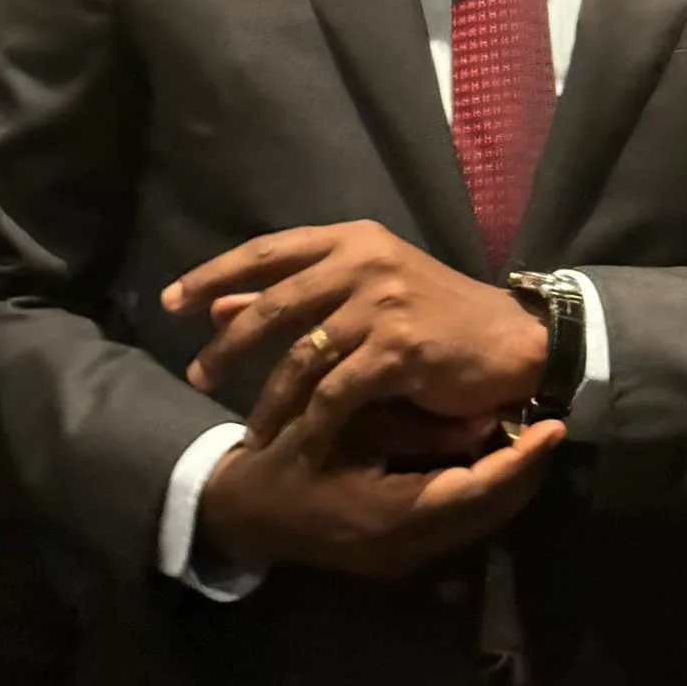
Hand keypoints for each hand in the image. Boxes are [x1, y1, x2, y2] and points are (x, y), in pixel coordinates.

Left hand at [163, 223, 547, 456]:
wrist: (513, 339)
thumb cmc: (438, 315)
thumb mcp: (368, 291)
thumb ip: (298, 294)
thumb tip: (219, 303)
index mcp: (354, 240)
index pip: (270, 251)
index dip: (216, 274)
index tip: (173, 301)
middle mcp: (365, 263)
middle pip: (276, 304)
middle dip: (229, 343)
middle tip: (197, 375)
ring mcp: (382, 304)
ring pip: (301, 355)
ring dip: (268, 398)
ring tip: (249, 430)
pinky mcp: (399, 349)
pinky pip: (337, 392)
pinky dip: (314, 423)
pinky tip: (300, 445)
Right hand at [196, 417, 564, 580]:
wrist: (243, 512)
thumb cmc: (288, 457)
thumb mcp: (348, 428)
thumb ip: (416, 429)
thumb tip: (485, 423)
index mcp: (391, 516)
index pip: (477, 491)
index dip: (520, 460)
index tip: (553, 425)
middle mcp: (405, 548)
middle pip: (488, 515)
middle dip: (526, 474)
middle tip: (554, 427)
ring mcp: (402, 560)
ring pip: (477, 525)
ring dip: (508, 486)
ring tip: (534, 439)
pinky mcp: (398, 557)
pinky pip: (457, 527)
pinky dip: (482, 496)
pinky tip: (493, 461)